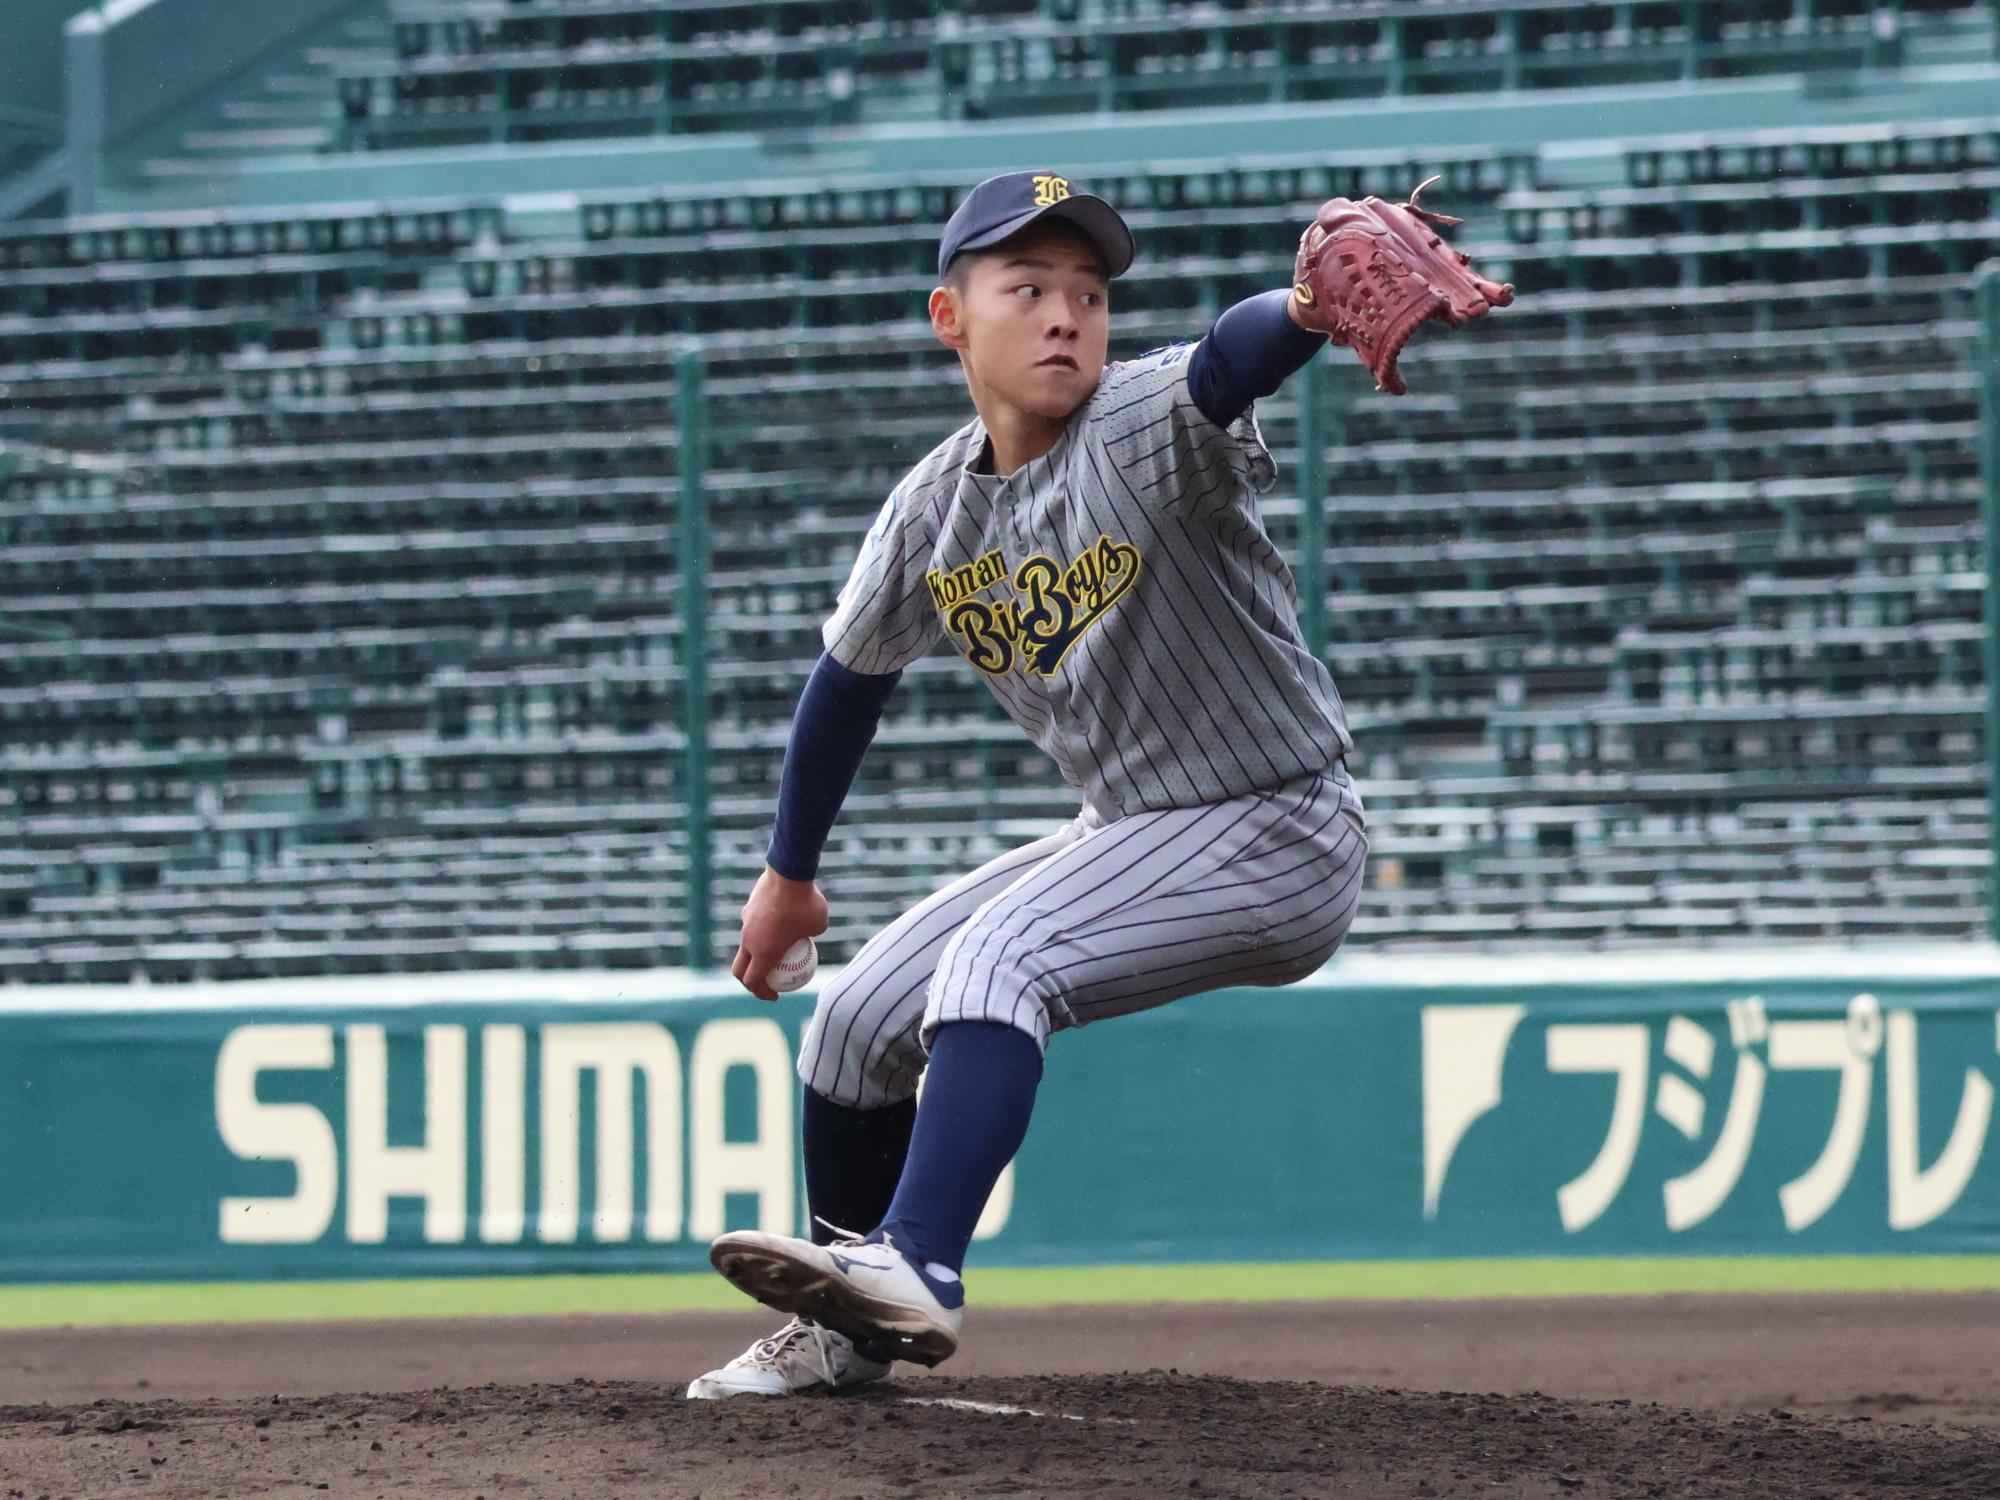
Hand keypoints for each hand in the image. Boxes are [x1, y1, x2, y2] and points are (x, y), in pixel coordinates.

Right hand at [732, 866, 829, 1001]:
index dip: (762, 993)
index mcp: (763, 953)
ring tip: (777, 948)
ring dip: (757, 952)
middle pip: (740, 968)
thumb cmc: (806, 904)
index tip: (775, 995)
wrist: (788, 872)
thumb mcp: (819, 926)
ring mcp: (745, 923)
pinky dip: (762, 930)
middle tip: (766, 982)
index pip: (753, 981)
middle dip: (749, 980)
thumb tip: (810, 937)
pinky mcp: (748, 907)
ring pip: (746, 944)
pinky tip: (780, 919)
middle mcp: (749, 940)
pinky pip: (753, 924)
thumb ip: (810, 935)